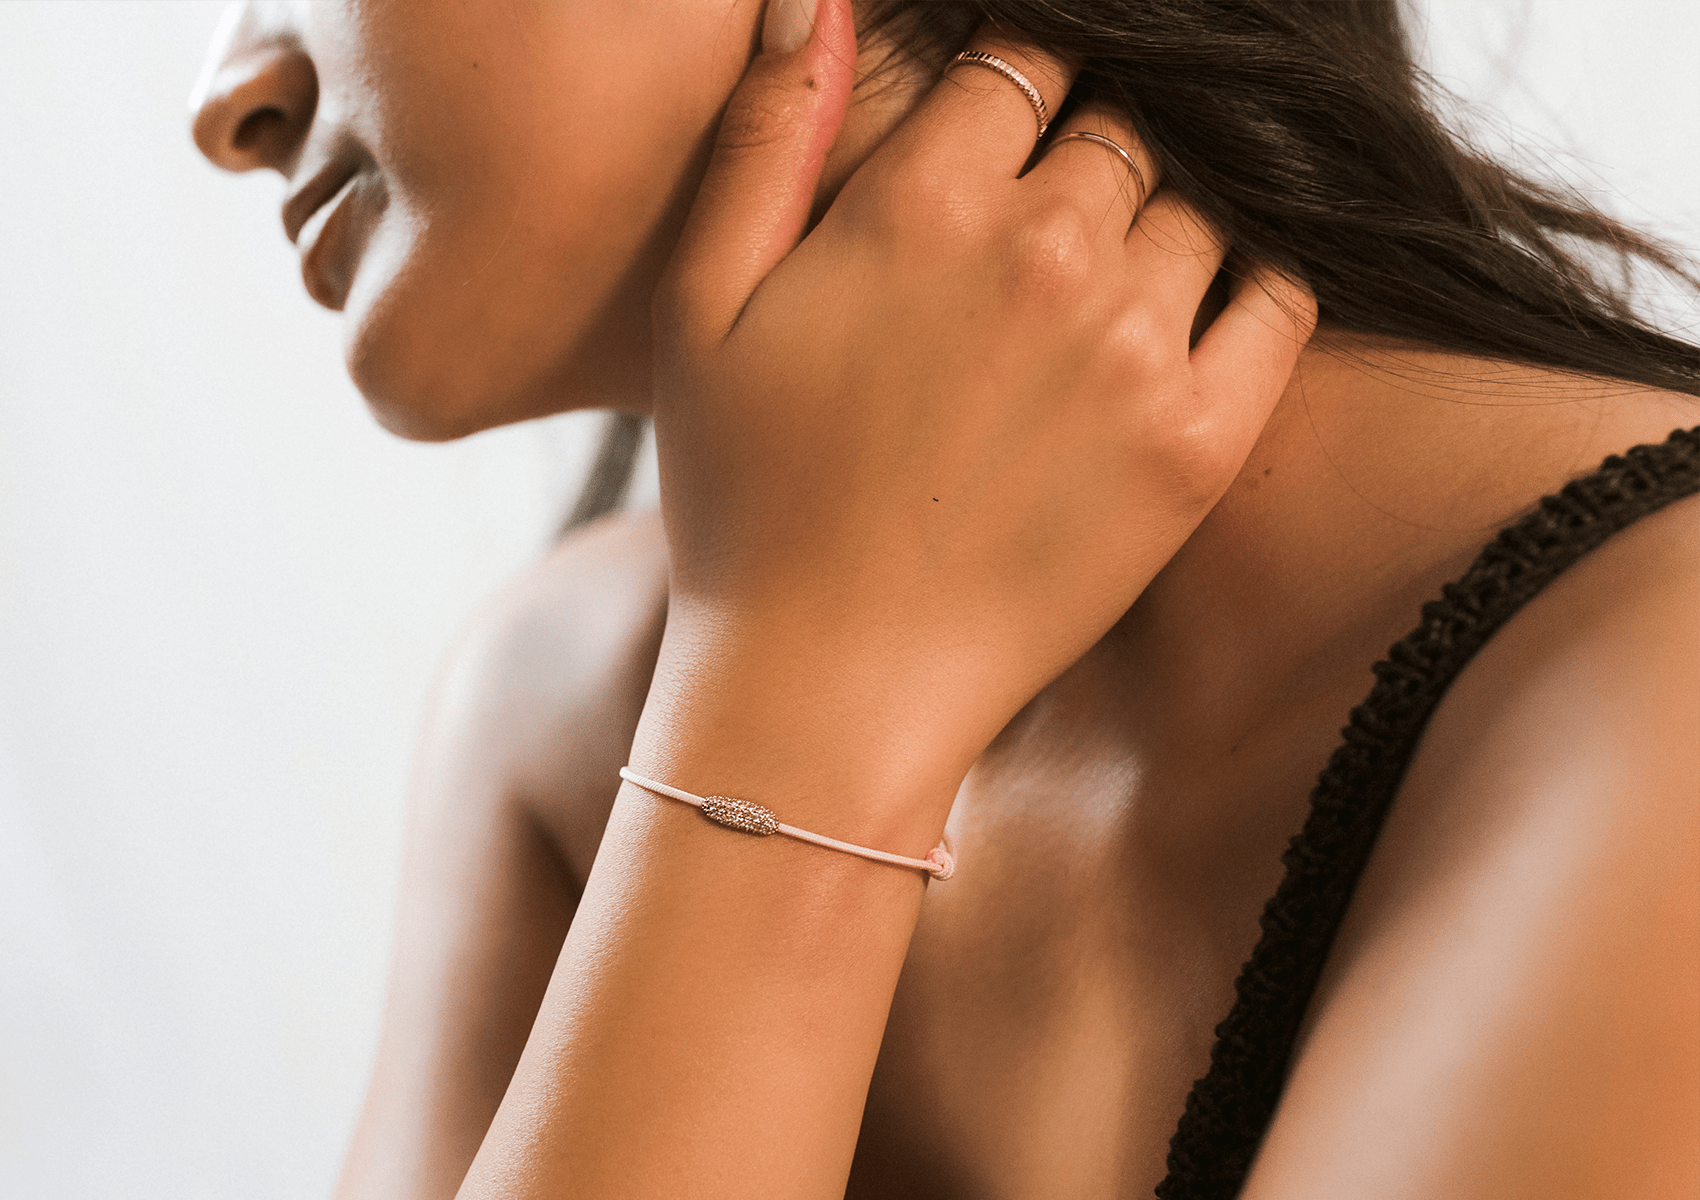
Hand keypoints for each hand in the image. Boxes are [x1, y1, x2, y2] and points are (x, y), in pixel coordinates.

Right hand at [644, 0, 1315, 821]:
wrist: (828, 686)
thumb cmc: (747, 505)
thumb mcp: (702, 307)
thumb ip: (767, 134)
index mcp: (925, 200)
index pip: (1025, 62)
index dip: (1015, 93)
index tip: (1005, 143)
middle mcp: (1048, 251)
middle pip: (1121, 128)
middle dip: (1086, 157)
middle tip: (1043, 236)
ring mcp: (1137, 347)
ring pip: (1200, 205)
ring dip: (1161, 223)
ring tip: (1100, 293)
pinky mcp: (1199, 443)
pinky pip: (1280, 301)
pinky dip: (1257, 282)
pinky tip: (1195, 314)